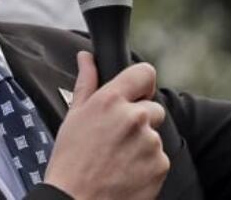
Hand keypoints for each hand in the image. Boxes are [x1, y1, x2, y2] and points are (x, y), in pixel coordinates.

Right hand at [44, 52, 168, 199]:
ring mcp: (150, 142)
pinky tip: (126, 173)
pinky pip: (159, 159)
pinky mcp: (160, 166)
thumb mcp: (73, 117)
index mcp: (111, 100)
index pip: (145, 73)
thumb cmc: (70, 162)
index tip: (135, 95)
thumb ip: (87, 83)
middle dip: (140, 120)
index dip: (141, 84)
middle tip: (116, 138)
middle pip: (153, 108)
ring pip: (154, 136)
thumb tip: (86, 58)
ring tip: (117, 160)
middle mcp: (134, 117)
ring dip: (142, 144)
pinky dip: (147, 166)